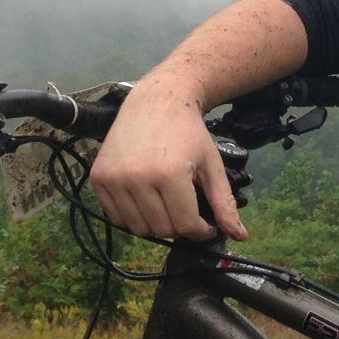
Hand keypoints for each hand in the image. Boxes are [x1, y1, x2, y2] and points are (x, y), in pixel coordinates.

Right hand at [89, 83, 246, 241]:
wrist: (156, 101)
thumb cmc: (188, 132)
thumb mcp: (211, 165)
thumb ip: (224, 202)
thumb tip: (240, 236)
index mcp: (169, 174)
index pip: (185, 225)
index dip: (200, 231)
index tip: (206, 225)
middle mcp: (137, 178)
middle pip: (161, 229)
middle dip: (178, 227)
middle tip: (185, 211)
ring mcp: (114, 178)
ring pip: (137, 227)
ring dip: (154, 224)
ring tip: (166, 205)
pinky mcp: (98, 178)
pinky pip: (114, 216)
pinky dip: (131, 217)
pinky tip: (144, 200)